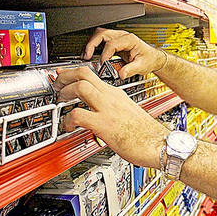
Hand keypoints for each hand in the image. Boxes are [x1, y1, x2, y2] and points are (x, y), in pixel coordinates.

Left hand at [53, 66, 169, 167]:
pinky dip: (67, 120)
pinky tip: (68, 127)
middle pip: (84, 73)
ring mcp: (108, 109)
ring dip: (65, 92)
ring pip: (81, 87)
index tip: (63, 74)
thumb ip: (113, 109)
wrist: (159, 144)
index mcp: (116, 94)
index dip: (73, 72)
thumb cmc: (147, 133)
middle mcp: (111, 97)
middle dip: (65, 76)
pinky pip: (78, 115)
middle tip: (57, 85)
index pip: (92, 74)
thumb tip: (100, 113)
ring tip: (61, 103)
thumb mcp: (128, 113)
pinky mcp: (104, 124)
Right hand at [83, 27, 165, 78]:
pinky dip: (94, 47)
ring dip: (91, 44)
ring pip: (99, 35)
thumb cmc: (149, 59)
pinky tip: (91, 55)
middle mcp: (122, 36)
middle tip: (87, 56)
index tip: (103, 63)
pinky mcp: (114, 43)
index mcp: (130, 40)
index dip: (106, 54)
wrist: (153, 57)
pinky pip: (101, 41)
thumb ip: (131, 70)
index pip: (112, 43)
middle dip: (92, 44)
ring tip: (86, 55)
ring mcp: (117, 38)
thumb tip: (121, 75)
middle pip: (102, 34)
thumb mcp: (142, 66)